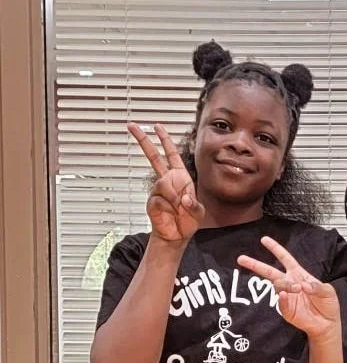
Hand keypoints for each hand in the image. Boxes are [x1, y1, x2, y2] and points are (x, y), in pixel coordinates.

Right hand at [128, 122, 203, 242]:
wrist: (177, 236)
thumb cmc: (187, 222)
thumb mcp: (198, 212)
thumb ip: (194, 204)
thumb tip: (184, 199)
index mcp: (180, 178)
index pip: (171, 155)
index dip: (165, 140)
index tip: (156, 126)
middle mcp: (167, 181)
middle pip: (153, 157)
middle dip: (143, 141)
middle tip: (132, 126)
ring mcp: (158, 191)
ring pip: (163, 184)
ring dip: (174, 197)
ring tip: (179, 207)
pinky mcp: (152, 201)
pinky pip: (160, 199)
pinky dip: (169, 207)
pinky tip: (171, 212)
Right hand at [237, 236, 340, 338]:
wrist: (328, 323)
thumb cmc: (328, 304)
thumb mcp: (328, 291)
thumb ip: (317, 287)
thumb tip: (303, 285)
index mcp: (299, 274)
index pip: (285, 258)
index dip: (275, 249)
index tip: (264, 240)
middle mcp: (290, 283)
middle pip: (270, 271)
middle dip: (255, 265)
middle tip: (241, 259)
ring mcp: (287, 297)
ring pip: (277, 285)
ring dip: (285, 285)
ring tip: (297, 289)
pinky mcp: (286, 310)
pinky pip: (280, 302)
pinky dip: (281, 298)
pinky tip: (284, 295)